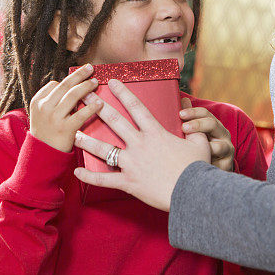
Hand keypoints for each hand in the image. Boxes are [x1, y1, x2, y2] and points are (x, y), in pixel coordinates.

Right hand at [29, 64, 101, 152]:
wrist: (44, 155)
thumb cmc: (47, 132)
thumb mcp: (41, 114)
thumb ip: (53, 100)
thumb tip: (74, 86)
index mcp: (37, 102)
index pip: (55, 84)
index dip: (69, 81)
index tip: (79, 79)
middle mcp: (44, 108)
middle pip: (65, 85)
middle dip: (79, 75)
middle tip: (91, 68)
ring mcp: (54, 118)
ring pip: (73, 95)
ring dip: (86, 86)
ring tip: (95, 82)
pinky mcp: (65, 129)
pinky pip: (81, 114)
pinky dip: (92, 107)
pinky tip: (100, 103)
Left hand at [73, 80, 210, 210]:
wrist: (192, 193)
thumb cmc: (197, 168)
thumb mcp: (200, 143)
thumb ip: (194, 127)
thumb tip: (190, 112)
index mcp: (155, 133)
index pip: (137, 107)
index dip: (124, 93)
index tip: (113, 81)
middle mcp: (140, 144)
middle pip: (114, 122)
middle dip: (97, 107)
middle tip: (84, 96)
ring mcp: (132, 164)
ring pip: (104, 149)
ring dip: (87, 140)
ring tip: (74, 134)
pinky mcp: (128, 183)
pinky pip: (105, 180)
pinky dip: (89, 177)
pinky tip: (77, 171)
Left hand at [180, 98, 234, 171]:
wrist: (213, 169)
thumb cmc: (201, 147)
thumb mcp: (194, 133)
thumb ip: (190, 118)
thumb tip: (183, 99)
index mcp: (213, 124)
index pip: (205, 114)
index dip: (193, 112)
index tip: (180, 114)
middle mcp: (222, 134)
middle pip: (213, 125)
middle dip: (198, 125)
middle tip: (184, 128)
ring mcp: (227, 149)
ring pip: (219, 146)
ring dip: (206, 147)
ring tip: (192, 149)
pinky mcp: (228, 164)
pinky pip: (219, 165)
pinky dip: (210, 163)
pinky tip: (198, 164)